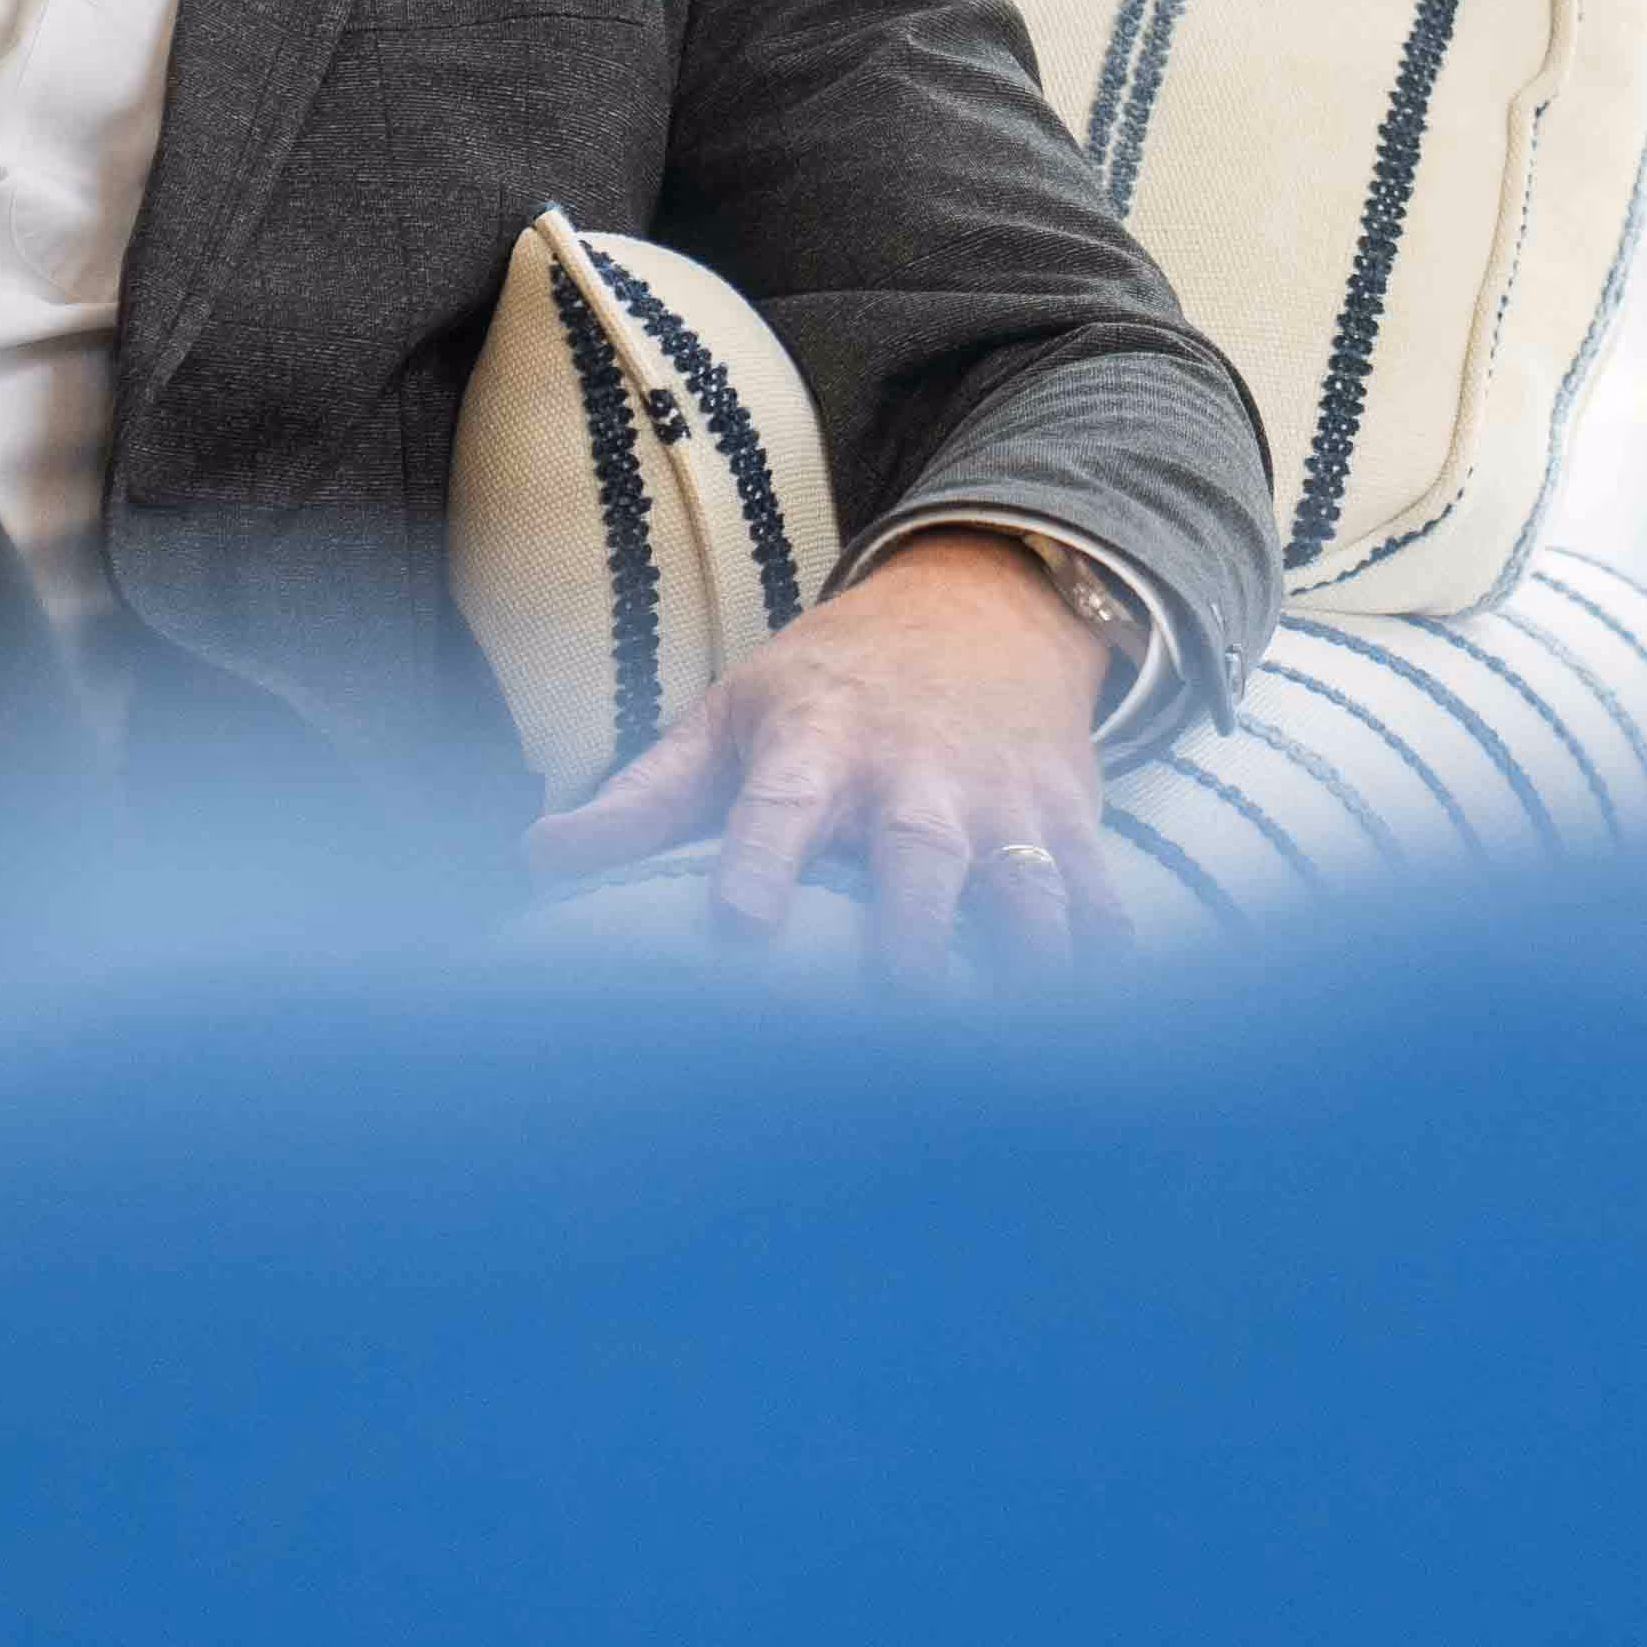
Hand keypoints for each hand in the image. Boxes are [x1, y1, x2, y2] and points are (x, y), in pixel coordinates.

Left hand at [526, 530, 1125, 988]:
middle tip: (904, 1000)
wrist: (984, 600)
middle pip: (920, 852)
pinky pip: (1098, 892)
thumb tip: (537, 860)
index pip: (781, 804)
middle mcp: (914, 772)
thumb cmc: (832, 681)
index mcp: (816, 744)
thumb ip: (646, 795)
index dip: (762, 863)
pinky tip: (1109, 1023)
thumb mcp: (734, 711)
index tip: (742, 930)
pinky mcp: (1068, 817)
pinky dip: (1108, 954)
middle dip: (915, 926)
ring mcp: (1002, 797)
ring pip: (1026, 883)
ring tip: (1020, 1045)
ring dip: (1028, 957)